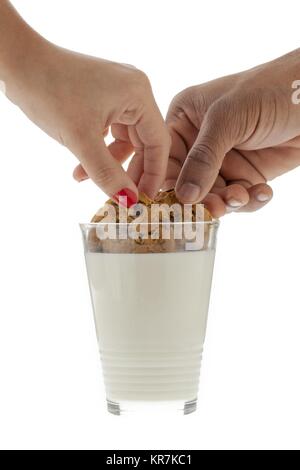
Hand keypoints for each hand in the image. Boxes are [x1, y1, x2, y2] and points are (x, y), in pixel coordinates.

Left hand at [1, 4, 169, 202]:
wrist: (18, 63)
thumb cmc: (49, 91)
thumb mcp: (80, 140)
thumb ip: (107, 173)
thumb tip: (129, 201)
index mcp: (138, 94)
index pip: (158, 142)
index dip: (154, 174)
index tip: (145, 199)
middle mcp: (134, 91)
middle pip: (143, 142)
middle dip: (129, 171)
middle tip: (121, 197)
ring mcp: (118, 93)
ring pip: (124, 140)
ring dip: (108, 163)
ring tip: (87, 179)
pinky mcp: (102, 97)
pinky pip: (109, 132)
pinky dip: (98, 151)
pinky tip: (81, 167)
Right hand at [166, 49, 299, 215]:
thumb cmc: (269, 89)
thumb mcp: (228, 118)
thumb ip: (203, 157)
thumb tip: (184, 196)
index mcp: (185, 119)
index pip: (164, 157)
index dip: (165, 181)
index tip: (170, 204)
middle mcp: (200, 142)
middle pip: (187, 182)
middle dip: (201, 197)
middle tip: (215, 208)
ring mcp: (224, 160)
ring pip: (213, 194)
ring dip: (227, 202)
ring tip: (241, 198)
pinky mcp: (248, 174)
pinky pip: (240, 197)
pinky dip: (250, 200)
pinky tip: (263, 192)